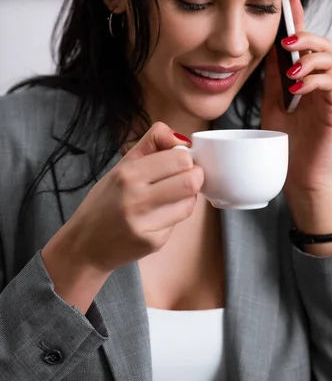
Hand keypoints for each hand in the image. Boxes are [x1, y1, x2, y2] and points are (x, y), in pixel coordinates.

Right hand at [41, 123, 201, 310]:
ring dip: (186, 197)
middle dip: (194, 176)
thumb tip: (182, 138)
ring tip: (170, 196)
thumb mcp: (121, 166)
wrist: (86, 245)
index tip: (178, 162)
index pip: (180, 159)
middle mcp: (136, 198)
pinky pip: (179, 222)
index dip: (185, 158)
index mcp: (128, 174)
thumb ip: (152, 143)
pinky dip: (174, 216)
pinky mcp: (154, 243)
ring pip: (190, 202)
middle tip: (183, 178)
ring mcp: (145, 223)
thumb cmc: (105, 202)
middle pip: (191, 181)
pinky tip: (158, 216)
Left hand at [261, 0, 331, 242]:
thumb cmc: (285, 145)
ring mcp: (329, 96)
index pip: (303, 44)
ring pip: (331, 60)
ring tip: (292, 71)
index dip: (299, 19)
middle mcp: (319, 84)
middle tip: (288, 42)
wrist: (296, 178)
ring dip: (310, 59)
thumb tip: (267, 51)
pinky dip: (314, 81)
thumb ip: (272, 79)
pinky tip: (297, 88)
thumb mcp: (272, 105)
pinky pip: (331, 85)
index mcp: (303, 80)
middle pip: (322, 46)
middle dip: (306, 37)